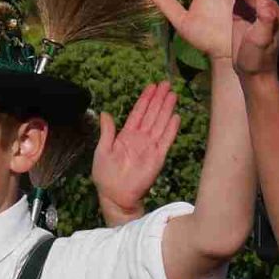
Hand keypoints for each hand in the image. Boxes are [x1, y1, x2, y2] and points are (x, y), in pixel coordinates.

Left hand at [91, 81, 181, 225]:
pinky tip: (176, 117)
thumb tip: (105, 113)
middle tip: (166, 84)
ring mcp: (150, 146)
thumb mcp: (102, 150)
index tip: (151, 86)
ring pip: (160, 123)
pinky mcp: (158, 157)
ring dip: (166, 109)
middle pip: (151, 114)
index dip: (145, 99)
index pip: (138, 112)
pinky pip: (166, 140)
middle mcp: (140, 138)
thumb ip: (107, 131)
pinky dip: (171, 129)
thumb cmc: (105, 175)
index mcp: (126, 135)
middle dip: (159, 99)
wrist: (116, 195)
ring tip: (173, 94)